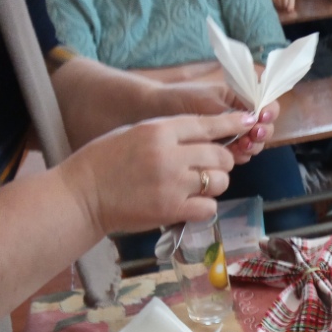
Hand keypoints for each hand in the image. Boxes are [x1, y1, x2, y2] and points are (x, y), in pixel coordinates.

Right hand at [57, 112, 256, 234]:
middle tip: (208, 168)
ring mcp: (173, 184)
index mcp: (158, 130)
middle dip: (221, 162)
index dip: (232, 124)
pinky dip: (204, 207)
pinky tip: (190, 205)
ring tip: (195, 187)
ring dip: (213, 185)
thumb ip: (169, 133)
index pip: (207, 124)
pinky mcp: (172, 210)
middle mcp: (169, 155)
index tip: (249, 121)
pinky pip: (209, 207)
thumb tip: (205, 137)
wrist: (82, 195)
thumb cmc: (104, 162)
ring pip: (219, 181)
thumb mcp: (134, 133)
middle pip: (220, 155)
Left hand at [160, 82, 277, 163]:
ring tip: (241, 147)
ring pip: (253, 144)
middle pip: (263, 128)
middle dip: (261, 134)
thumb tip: (255, 121)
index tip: (262, 118)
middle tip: (251, 137)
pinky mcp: (221, 149)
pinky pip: (239, 155)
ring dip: (251, 147)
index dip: (269, 112)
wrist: (153, 113)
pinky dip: (239, 156)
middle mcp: (238, 116)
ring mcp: (231, 134)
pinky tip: (232, 156)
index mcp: (238, 98)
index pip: (266, 104)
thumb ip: (232, 113)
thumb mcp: (208, 102)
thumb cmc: (179, 99)